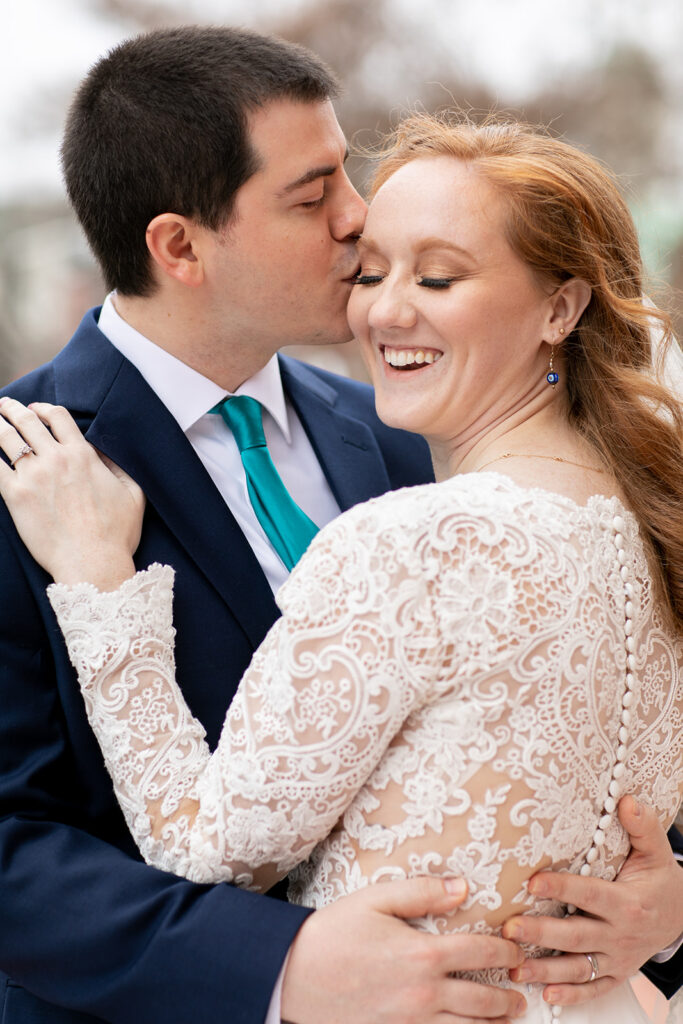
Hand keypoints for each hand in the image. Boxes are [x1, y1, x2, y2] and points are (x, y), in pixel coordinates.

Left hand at [0, 398, 143, 589]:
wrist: (92, 564)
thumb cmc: (116, 535)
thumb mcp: (133, 494)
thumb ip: (118, 467)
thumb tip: (102, 451)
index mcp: (83, 455)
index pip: (58, 417)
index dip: (44, 408)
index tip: (36, 409)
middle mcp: (56, 459)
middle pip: (27, 421)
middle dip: (12, 409)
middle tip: (5, 405)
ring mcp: (33, 476)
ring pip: (5, 437)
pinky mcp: (15, 495)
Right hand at [281, 877, 526, 1023]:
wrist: (292, 976)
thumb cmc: (333, 933)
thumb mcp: (375, 899)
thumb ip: (421, 892)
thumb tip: (462, 888)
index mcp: (422, 953)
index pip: (480, 953)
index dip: (505, 953)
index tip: (516, 952)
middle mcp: (424, 994)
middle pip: (482, 1000)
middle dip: (507, 998)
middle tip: (519, 995)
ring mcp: (411, 1023)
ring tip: (504, 1020)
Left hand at [504, 796, 682, 1008]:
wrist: (681, 915)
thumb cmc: (659, 878)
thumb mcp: (656, 851)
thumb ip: (643, 826)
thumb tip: (626, 799)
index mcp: (627, 903)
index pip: (589, 895)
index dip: (562, 888)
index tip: (532, 881)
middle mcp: (621, 934)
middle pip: (576, 936)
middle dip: (541, 933)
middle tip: (509, 928)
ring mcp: (618, 958)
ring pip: (579, 968)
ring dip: (546, 970)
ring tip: (514, 968)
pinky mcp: (616, 973)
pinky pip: (594, 989)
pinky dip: (572, 996)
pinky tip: (546, 994)